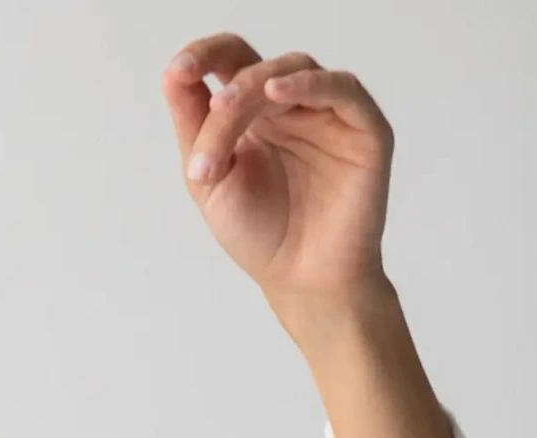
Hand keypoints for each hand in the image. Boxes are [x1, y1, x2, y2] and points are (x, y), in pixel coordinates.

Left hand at [162, 36, 393, 327]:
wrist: (301, 282)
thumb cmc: (260, 237)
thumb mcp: (209, 182)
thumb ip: (193, 128)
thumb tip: (172, 75)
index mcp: (254, 114)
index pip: (230, 61)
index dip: (203, 55)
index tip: (177, 70)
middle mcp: (292, 106)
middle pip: (257, 69)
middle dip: (228, 93)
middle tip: (211, 119)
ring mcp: (329, 113)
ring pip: (293, 71)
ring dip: (256, 86)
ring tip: (227, 109)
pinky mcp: (365, 129)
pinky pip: (342, 89)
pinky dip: (309, 84)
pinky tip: (278, 93)